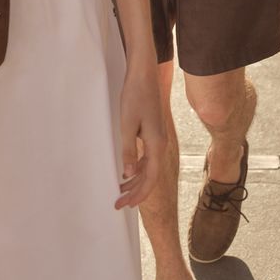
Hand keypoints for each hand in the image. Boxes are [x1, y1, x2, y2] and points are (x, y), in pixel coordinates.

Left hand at [116, 62, 165, 209]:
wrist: (144, 73)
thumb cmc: (135, 95)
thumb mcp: (127, 124)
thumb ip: (128, 150)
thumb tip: (129, 173)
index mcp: (156, 144)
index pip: (150, 179)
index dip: (138, 194)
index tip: (123, 205)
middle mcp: (160, 144)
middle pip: (151, 176)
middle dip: (135, 192)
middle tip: (118, 204)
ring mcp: (158, 138)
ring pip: (149, 168)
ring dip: (136, 181)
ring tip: (122, 192)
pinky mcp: (153, 132)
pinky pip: (148, 157)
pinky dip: (138, 168)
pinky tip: (128, 171)